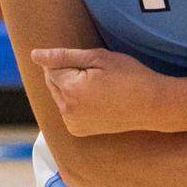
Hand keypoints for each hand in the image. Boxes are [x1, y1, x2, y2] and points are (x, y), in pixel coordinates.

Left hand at [32, 47, 162, 135]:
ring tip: (101, 89)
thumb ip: (63, 56)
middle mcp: (67, 111)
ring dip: (71, 88)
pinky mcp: (78, 130)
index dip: (73, 62)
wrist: (152, 105)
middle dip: (68, 75)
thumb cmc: (129, 76)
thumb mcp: (98, 58)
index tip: (94, 67)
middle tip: (99, 77)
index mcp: (70, 90)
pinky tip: (98, 101)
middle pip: (52, 83)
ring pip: (60, 96)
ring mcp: (72, 123)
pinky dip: (76, 102)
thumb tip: (34, 55)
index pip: (52, 68)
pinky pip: (68, 109)